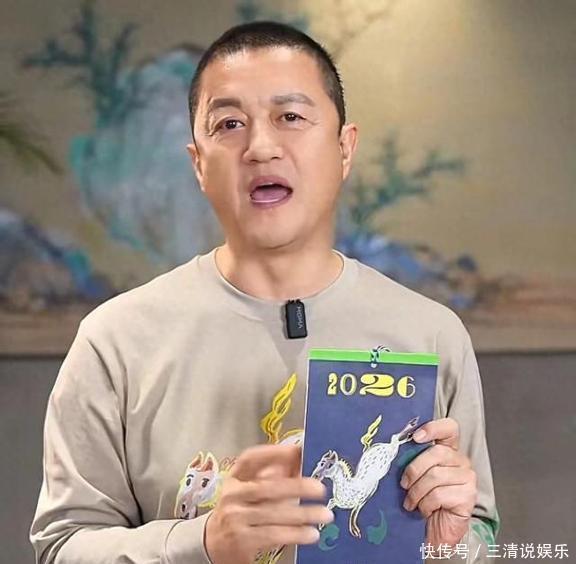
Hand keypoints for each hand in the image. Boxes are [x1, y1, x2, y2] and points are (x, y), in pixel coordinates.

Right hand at [205, 444, 333, 563]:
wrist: (212, 544)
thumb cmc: (239, 512)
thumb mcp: (249, 491)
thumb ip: (272, 476)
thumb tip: (300, 460)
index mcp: (235, 478)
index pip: (249, 459)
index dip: (273, 452)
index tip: (296, 450)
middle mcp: (232, 495)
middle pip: (267, 487)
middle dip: (297, 486)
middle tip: (320, 489)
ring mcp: (235, 518)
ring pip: (274, 513)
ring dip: (304, 514)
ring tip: (325, 514)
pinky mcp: (242, 540)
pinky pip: (273, 534)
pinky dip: (295, 534)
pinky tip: (311, 533)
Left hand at [400, 417, 476, 547]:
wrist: (437, 530)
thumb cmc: (424, 499)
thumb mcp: (416, 475)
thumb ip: (412, 458)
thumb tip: (394, 448)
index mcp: (448, 450)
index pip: (448, 428)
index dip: (433, 428)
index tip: (415, 437)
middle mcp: (461, 460)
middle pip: (436, 453)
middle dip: (414, 470)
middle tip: (404, 484)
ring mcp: (467, 477)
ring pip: (435, 476)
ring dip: (417, 492)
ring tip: (411, 501)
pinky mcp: (468, 496)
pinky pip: (439, 494)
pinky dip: (425, 504)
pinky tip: (424, 510)